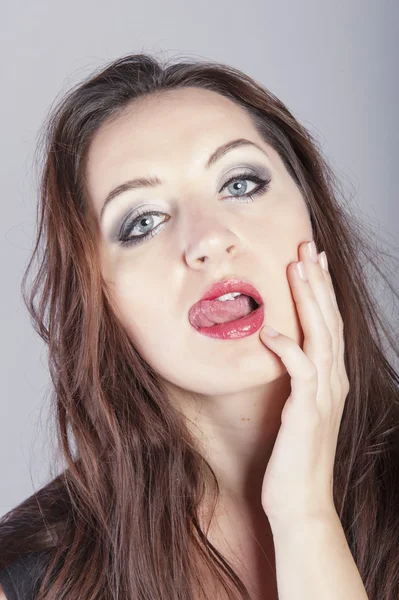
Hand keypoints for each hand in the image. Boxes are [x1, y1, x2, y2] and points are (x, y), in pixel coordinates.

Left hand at [259, 240, 349, 526]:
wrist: (301, 502)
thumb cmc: (293, 456)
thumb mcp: (297, 409)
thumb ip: (294, 379)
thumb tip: (277, 347)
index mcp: (331, 379)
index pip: (328, 324)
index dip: (322, 289)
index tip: (312, 259)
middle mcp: (333, 382)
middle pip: (328, 320)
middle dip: (318, 281)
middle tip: (308, 246)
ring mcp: (323, 396)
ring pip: (320, 337)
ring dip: (309, 300)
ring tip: (298, 267)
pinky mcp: (306, 413)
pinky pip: (300, 372)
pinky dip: (287, 348)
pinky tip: (269, 330)